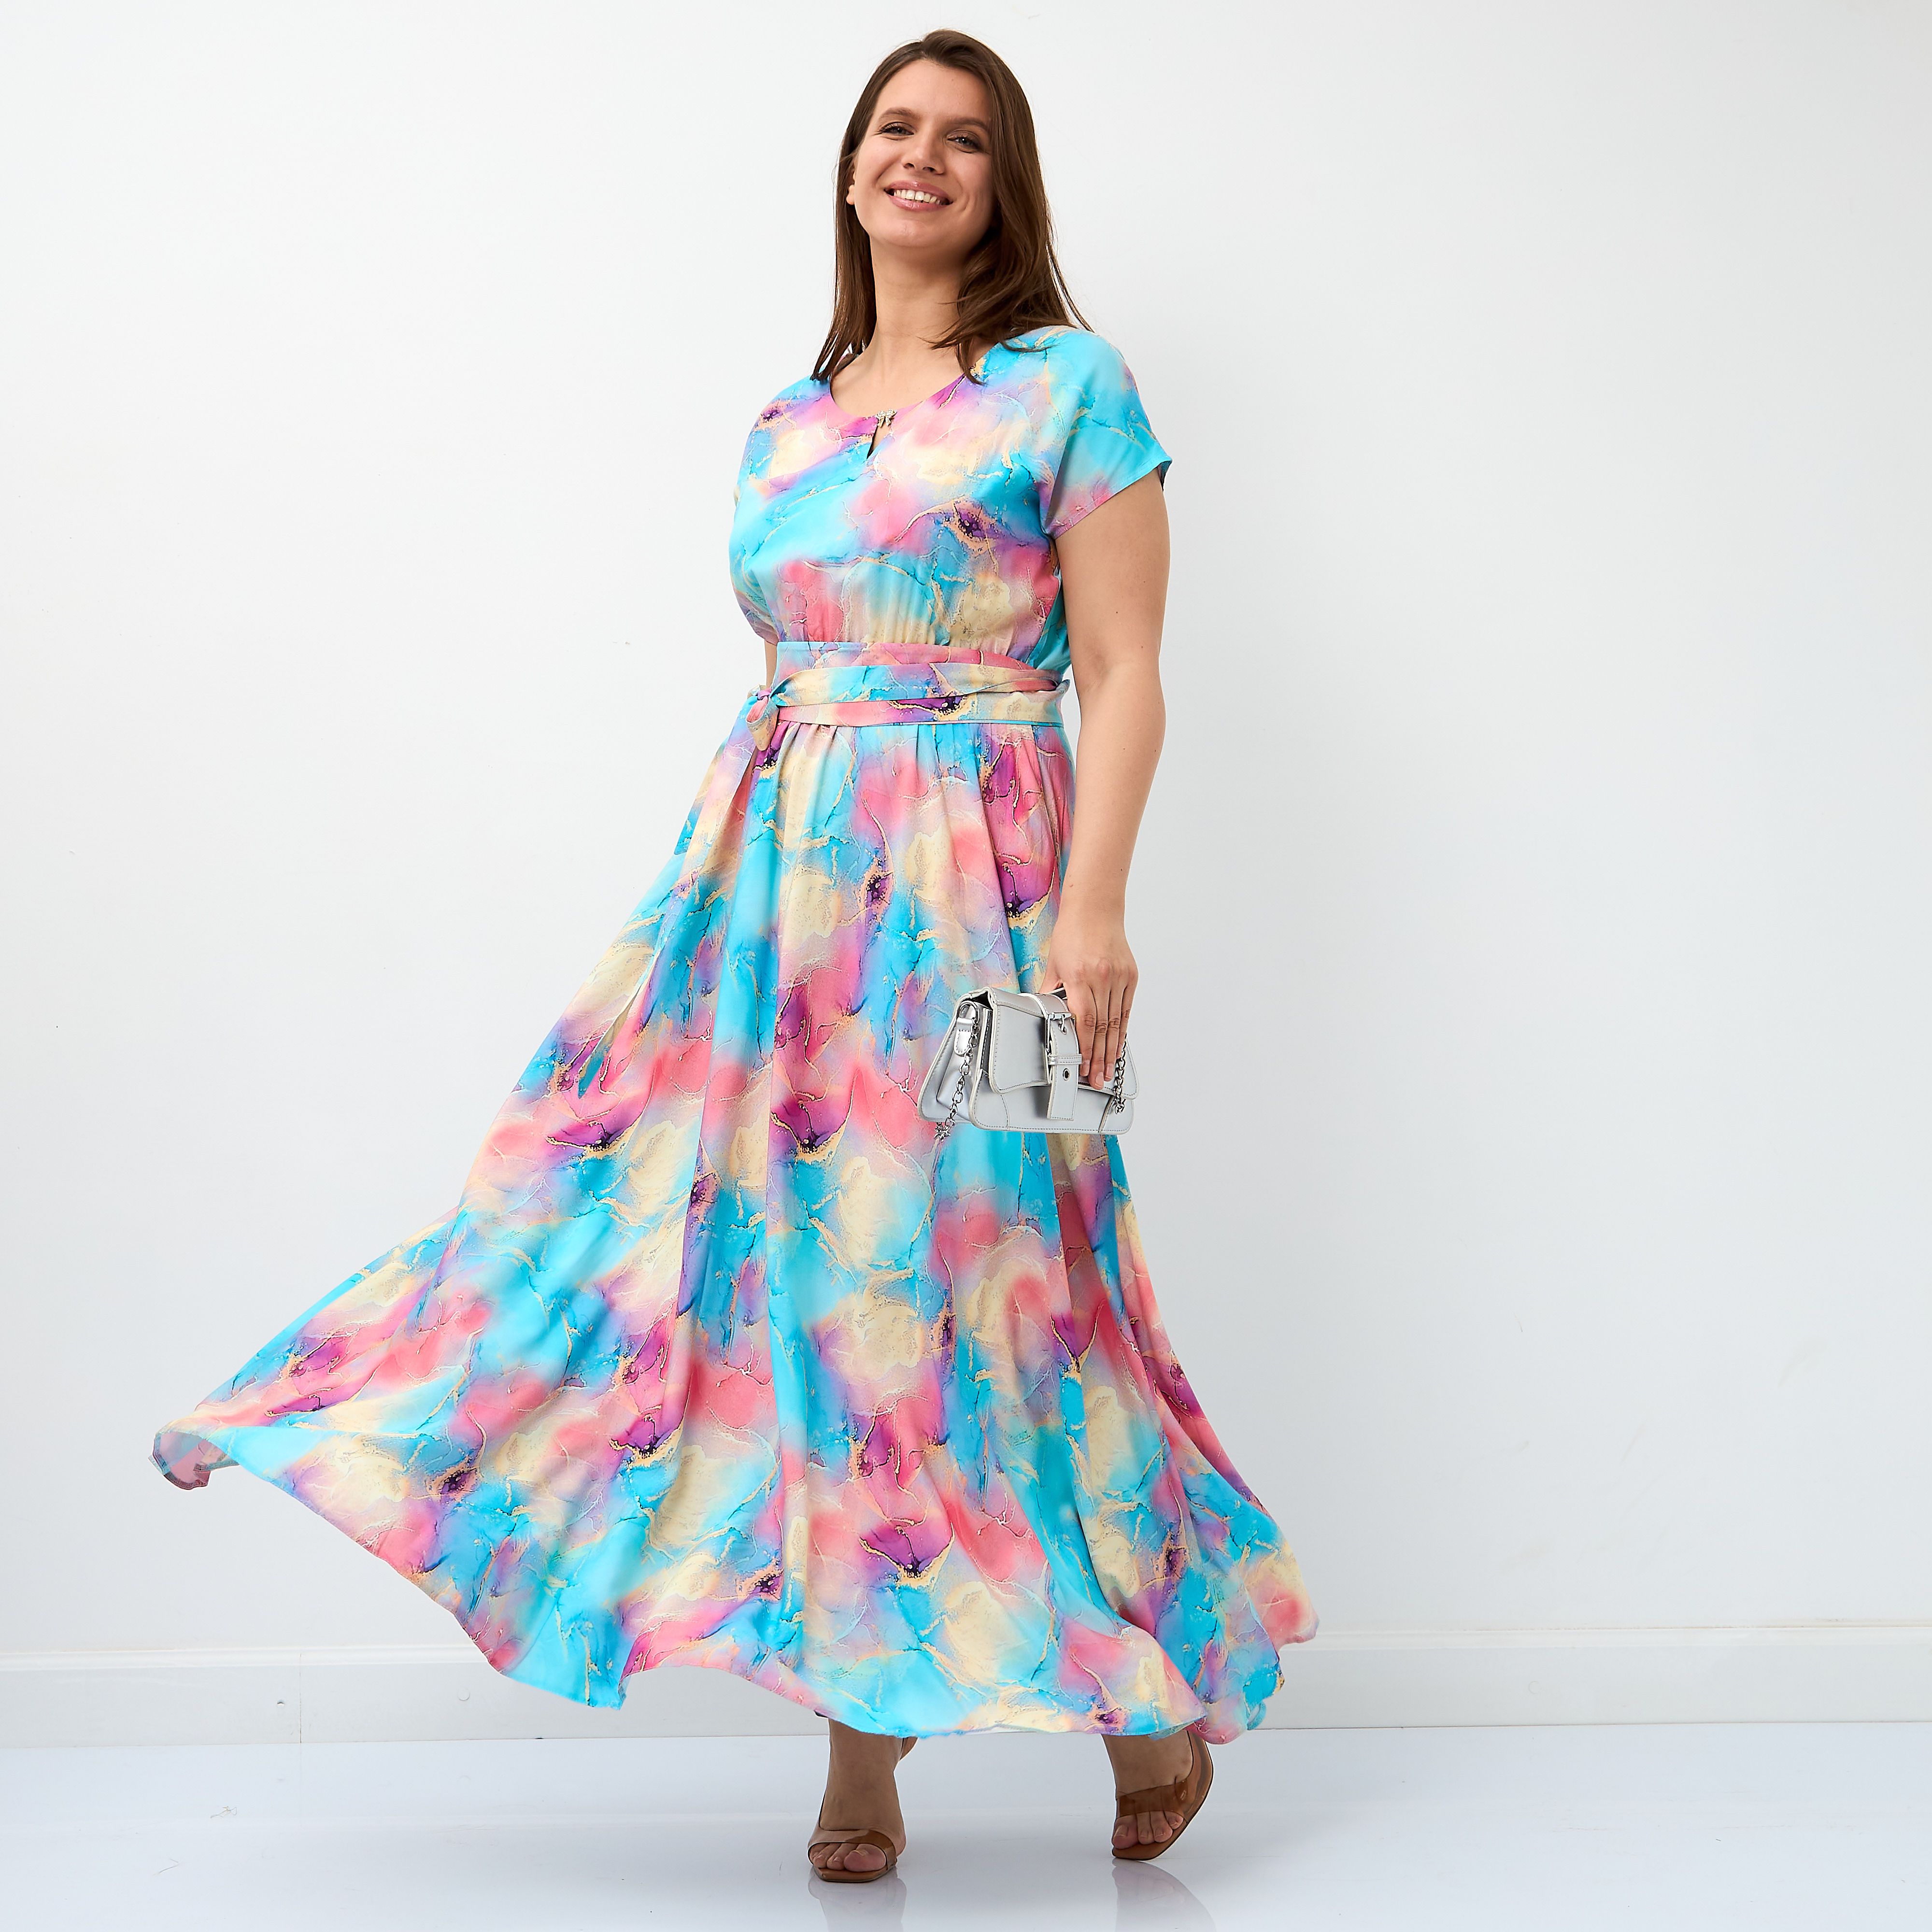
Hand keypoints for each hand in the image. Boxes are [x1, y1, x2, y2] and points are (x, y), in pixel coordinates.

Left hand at [1043, 901, 1136, 1087]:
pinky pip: (1126, 1009)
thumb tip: (1046, 1017)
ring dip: (1111, 1049)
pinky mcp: (1131, 975)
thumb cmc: (1072, 933)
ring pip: (1116, 1021)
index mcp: (1079, 976)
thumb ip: (1051, 992)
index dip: (1084, 1047)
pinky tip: (1118, 1046)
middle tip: (1096, 1079)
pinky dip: (1122, 1030)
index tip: (1082, 1066)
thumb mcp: (1054, 964)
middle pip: (1101, 1027)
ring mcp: (1119, 977)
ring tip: (1108, 1071)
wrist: (1096, 908)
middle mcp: (1102, 978)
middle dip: (1098, 1057)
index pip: (1084, 1020)